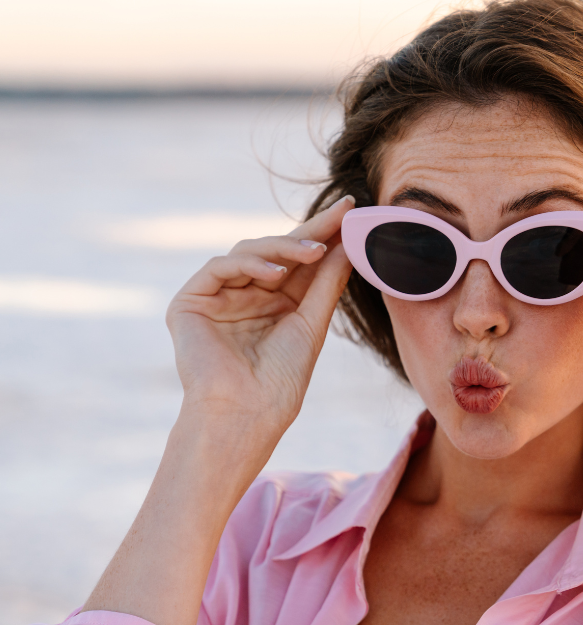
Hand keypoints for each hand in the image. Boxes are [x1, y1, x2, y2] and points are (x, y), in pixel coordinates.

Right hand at [166, 196, 353, 434]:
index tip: (351, 209)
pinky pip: (220, 267)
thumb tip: (348, 243)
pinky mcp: (190, 302)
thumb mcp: (312, 322)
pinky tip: (275, 273)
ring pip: (249, 252)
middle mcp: (244, 295)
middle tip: (339, 213)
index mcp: (273, 302)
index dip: (324, 235)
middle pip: (276, 251)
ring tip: (314, 250)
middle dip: (309, 231)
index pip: (300, 261)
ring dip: (284, 247)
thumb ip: (326, 282)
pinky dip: (249, 265)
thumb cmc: (281, 380)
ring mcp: (216, 297)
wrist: (248, 414)